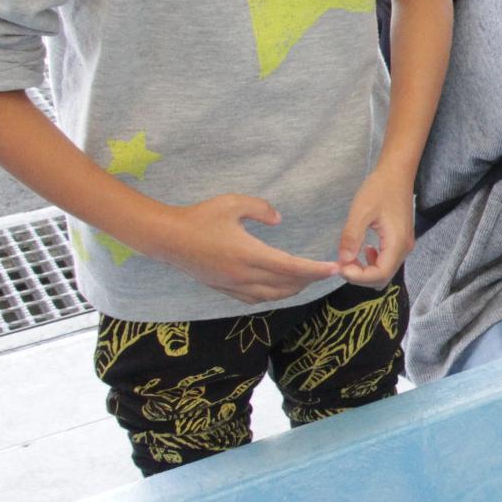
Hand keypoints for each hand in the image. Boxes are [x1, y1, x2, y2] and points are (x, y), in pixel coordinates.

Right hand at [160, 194, 341, 303]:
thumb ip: (260, 208)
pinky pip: (255, 299)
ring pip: (273, 295)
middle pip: (287, 284)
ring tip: (308, 280)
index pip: (291, 267)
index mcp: (248, 254)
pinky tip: (279, 288)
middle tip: (326, 272)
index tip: (334, 269)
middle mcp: (243, 275)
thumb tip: (279, 219)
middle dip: (310, 280)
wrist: (167, 238)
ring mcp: (233, 285)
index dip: (316, 270)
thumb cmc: (199, 217)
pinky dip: (273, 295)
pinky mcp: (224, 289)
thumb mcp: (232, 203)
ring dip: (293, 289)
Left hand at [337, 164, 415, 285]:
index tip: (341, 266)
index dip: (359, 277)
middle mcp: (404, 249)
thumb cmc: (379, 189)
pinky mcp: (400, 241)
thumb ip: (352, 237)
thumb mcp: (361, 211)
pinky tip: (363, 250)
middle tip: (342, 264)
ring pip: (384, 272)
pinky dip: (372, 263)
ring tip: (349, 258)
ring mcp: (403, 246)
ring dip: (366, 271)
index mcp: (397, 243)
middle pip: (383, 277)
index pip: (380, 274)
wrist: (397, 174)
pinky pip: (387, 262)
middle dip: (361, 276)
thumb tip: (343, 260)